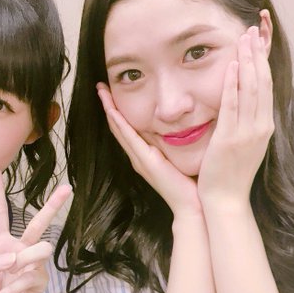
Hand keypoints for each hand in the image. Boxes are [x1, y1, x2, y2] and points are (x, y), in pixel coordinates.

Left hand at [0, 168, 71, 292]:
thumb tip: (14, 259)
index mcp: (3, 244)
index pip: (1, 214)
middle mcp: (21, 250)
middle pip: (38, 223)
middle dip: (53, 205)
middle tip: (68, 188)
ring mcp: (33, 265)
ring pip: (39, 249)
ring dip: (22, 261)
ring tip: (9, 274)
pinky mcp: (39, 282)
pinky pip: (28, 277)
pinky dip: (10, 290)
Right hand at [97, 83, 200, 216]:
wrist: (193, 206)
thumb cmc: (191, 184)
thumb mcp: (181, 157)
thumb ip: (178, 143)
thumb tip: (185, 123)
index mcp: (146, 154)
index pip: (128, 128)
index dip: (119, 110)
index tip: (113, 92)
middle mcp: (139, 156)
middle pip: (119, 126)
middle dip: (109, 106)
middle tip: (100, 86)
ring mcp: (140, 159)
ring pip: (120, 129)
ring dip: (110, 110)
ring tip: (101, 91)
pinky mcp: (146, 162)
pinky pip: (129, 138)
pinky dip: (120, 123)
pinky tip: (112, 110)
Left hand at [197, 26, 273, 209]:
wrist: (227, 200)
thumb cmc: (232, 174)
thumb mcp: (246, 144)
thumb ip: (247, 122)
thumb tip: (246, 103)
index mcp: (264, 127)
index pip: (267, 87)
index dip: (263, 62)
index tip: (258, 40)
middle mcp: (260, 127)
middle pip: (263, 82)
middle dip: (257, 54)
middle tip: (253, 29)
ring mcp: (247, 132)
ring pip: (251, 89)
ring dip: (248, 61)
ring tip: (244, 38)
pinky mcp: (230, 138)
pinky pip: (232, 106)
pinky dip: (233, 84)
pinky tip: (232, 66)